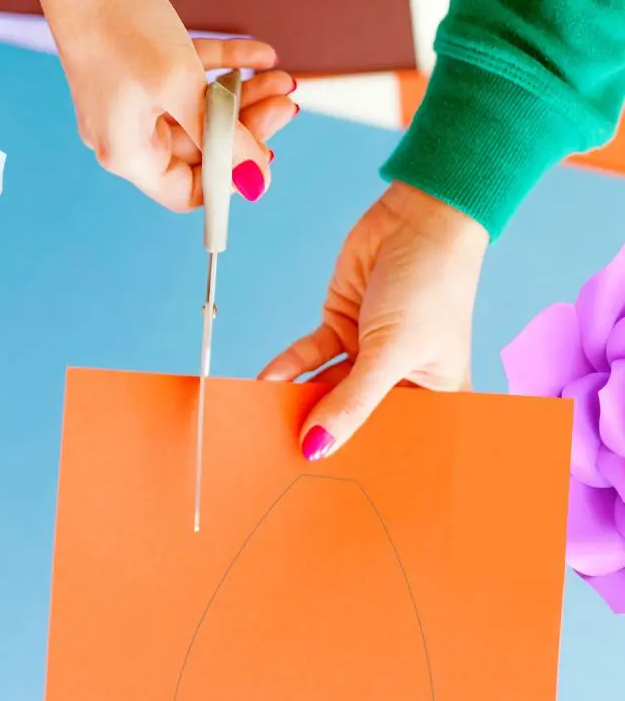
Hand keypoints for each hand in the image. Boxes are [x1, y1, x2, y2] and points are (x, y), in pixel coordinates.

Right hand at [21, 0, 296, 209]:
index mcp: (128, 154)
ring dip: (242, 96)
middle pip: (199, 149)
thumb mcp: (180, 87)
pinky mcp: (140, 71)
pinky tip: (258, 55)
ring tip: (281, 77)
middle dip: (245, 128)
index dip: (227, 180)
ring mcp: (133, 103)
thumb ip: (221, 135)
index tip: (264, 160)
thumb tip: (256, 178)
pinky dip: (224, 69)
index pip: (185, 191)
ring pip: (198, 112)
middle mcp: (127, 135)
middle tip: (283, 105)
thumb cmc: (121, 28)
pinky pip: (190, 81)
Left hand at [259, 182, 489, 457]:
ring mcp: (367, 354)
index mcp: (434, 395)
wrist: (420, 216)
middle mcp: (400, 380)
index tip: (326, 484)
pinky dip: (288, 368)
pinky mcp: (341, 328)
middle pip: (353, 417)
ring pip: (325, 388)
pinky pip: (310, 357)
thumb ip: (351, 402)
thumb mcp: (392, 351)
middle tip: (284, 458)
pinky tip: (266, 382)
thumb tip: (316, 445)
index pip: (394, 439)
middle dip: (323, 432)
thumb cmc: (434, 283)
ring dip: (297, 400)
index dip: (363, 459)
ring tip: (265, 422)